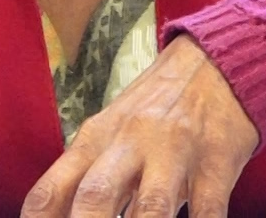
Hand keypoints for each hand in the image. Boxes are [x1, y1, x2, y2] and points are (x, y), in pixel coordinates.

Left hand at [22, 35, 259, 217]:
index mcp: (95, 139)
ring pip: (150, 208)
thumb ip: (85, 174)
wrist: (216, 63)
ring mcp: (173, 154)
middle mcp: (129, 145)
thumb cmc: (156, 107)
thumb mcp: (111, 130)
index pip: (50, 191)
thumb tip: (56, 215)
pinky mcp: (215, 164)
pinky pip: (208, 210)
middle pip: (93, 197)